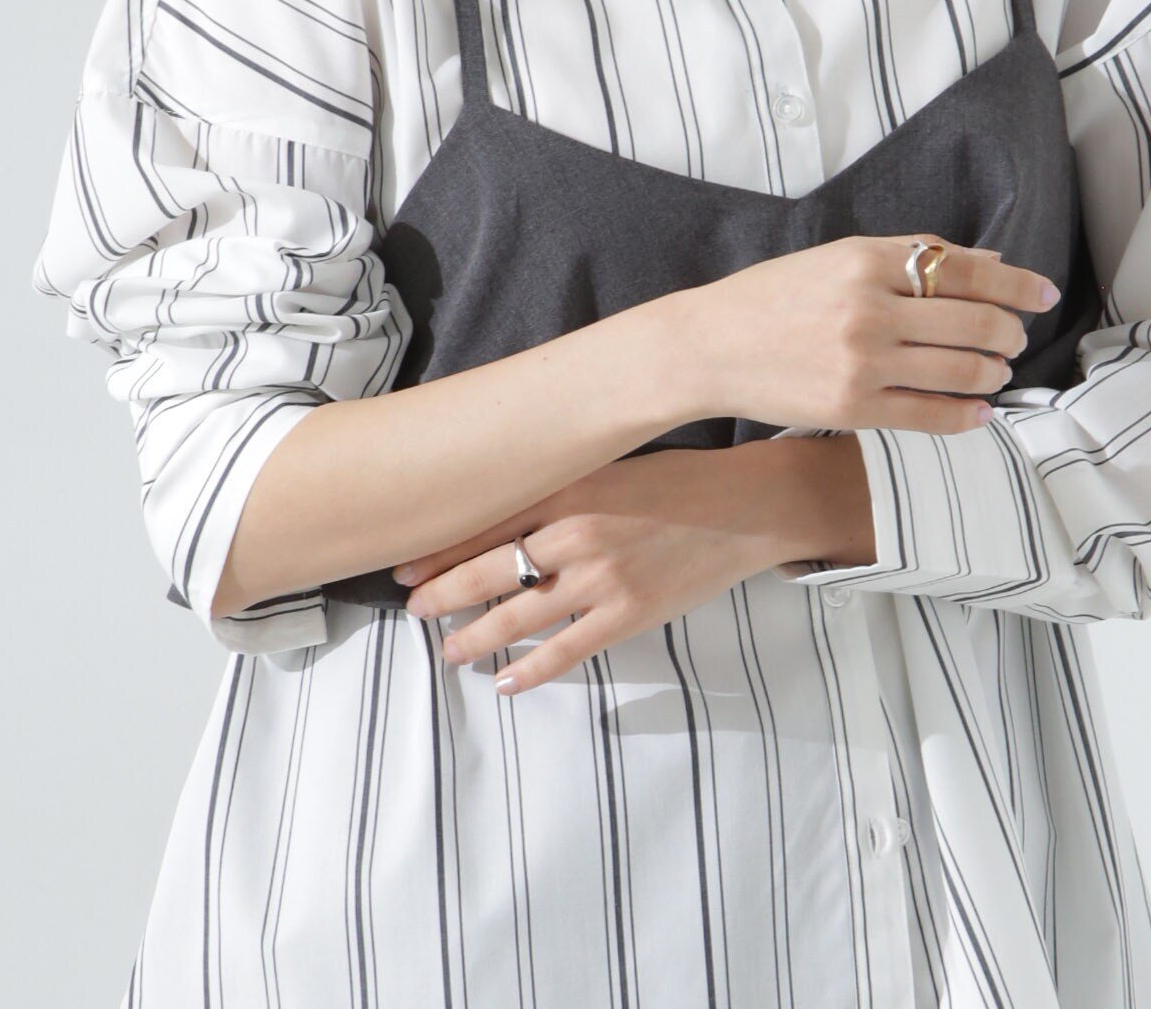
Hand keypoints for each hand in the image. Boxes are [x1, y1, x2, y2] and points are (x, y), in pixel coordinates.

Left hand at [388, 447, 796, 695]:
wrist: (744, 505)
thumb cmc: (677, 480)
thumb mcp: (609, 467)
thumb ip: (559, 488)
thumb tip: (504, 508)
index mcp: (570, 489)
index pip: (485, 521)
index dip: (440, 546)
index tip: (405, 562)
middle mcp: (577, 534)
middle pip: (488, 570)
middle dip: (442, 592)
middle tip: (413, 608)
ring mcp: (602, 579)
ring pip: (517, 617)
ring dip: (475, 637)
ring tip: (449, 650)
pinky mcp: (628, 615)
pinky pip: (566, 651)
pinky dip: (531, 671)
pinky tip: (505, 682)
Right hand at [678, 236, 1059, 433]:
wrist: (712, 345)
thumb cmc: (777, 295)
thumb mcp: (841, 255)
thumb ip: (914, 254)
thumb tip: (990, 265)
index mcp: (867, 259)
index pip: (965, 271)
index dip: (1015, 285)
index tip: (1042, 294)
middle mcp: (869, 308)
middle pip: (974, 322)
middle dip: (1009, 332)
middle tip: (1014, 337)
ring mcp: (863, 361)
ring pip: (960, 369)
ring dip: (993, 372)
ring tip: (996, 370)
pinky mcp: (853, 407)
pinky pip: (930, 414)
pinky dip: (966, 414)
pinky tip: (979, 410)